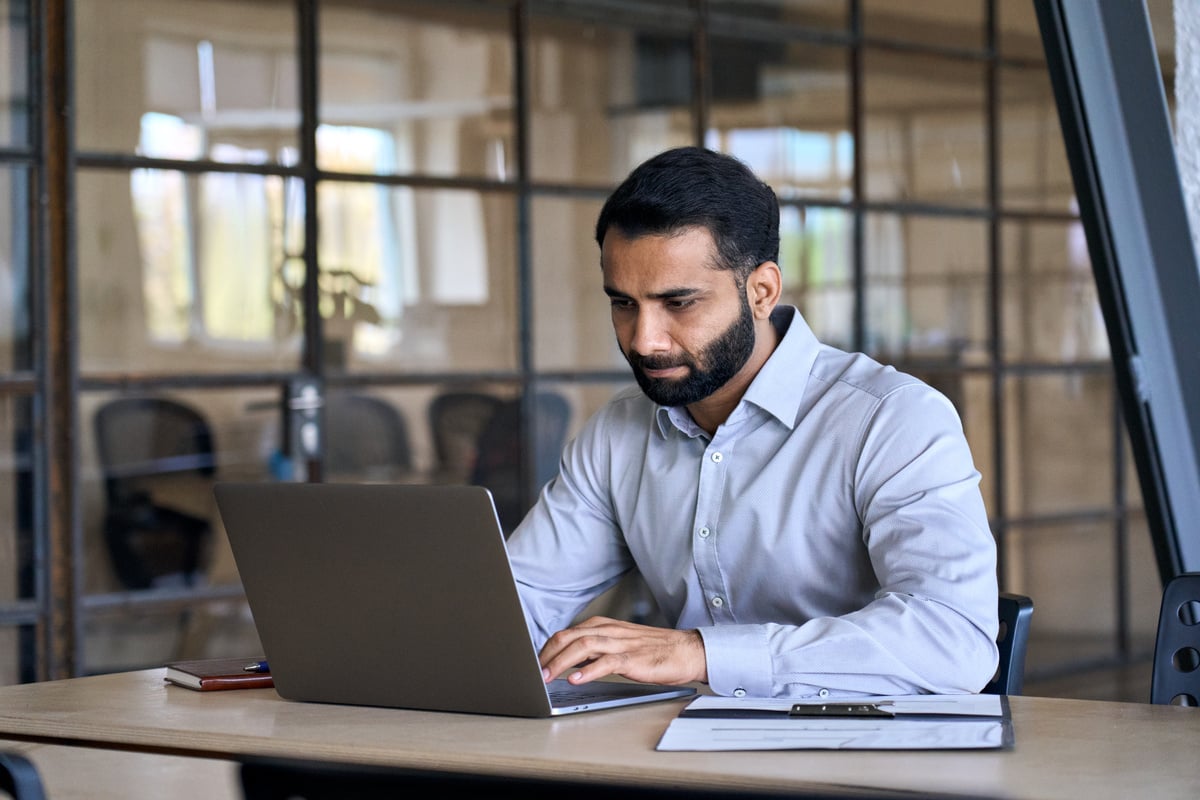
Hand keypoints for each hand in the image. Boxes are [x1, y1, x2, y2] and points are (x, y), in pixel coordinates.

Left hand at [538, 616, 706, 685]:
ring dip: (560, 663)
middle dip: (546, 655)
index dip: (546, 649)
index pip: (565, 634)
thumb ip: (594, 650)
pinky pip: (606, 662)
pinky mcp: (633, 659)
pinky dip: (588, 671)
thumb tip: (568, 662)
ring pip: (582, 647)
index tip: (533, 665)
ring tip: (546, 677)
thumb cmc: (653, 650)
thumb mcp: (618, 645)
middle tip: (533, 673)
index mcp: (602, 626)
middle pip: (568, 637)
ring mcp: (620, 644)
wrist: (686, 650)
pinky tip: (575, 679)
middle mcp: (608, 631)